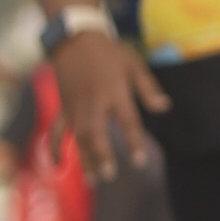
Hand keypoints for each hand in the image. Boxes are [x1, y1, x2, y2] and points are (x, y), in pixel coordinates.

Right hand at [50, 26, 166, 180]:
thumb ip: (148, 89)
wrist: (74, 40)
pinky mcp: (63, 108)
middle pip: (98, 134)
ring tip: (93, 180)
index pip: (127, 122)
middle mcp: (94, 103)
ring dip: (85, 159)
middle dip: (102, 156)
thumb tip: (164, 107)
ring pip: (79, 137)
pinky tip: (58, 164)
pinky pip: (57, 130)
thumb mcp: (134, 65)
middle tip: (109, 176)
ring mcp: (76, 107)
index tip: (139, 162)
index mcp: (115, 92)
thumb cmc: (109, 53)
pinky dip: (55, 147)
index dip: (133, 143)